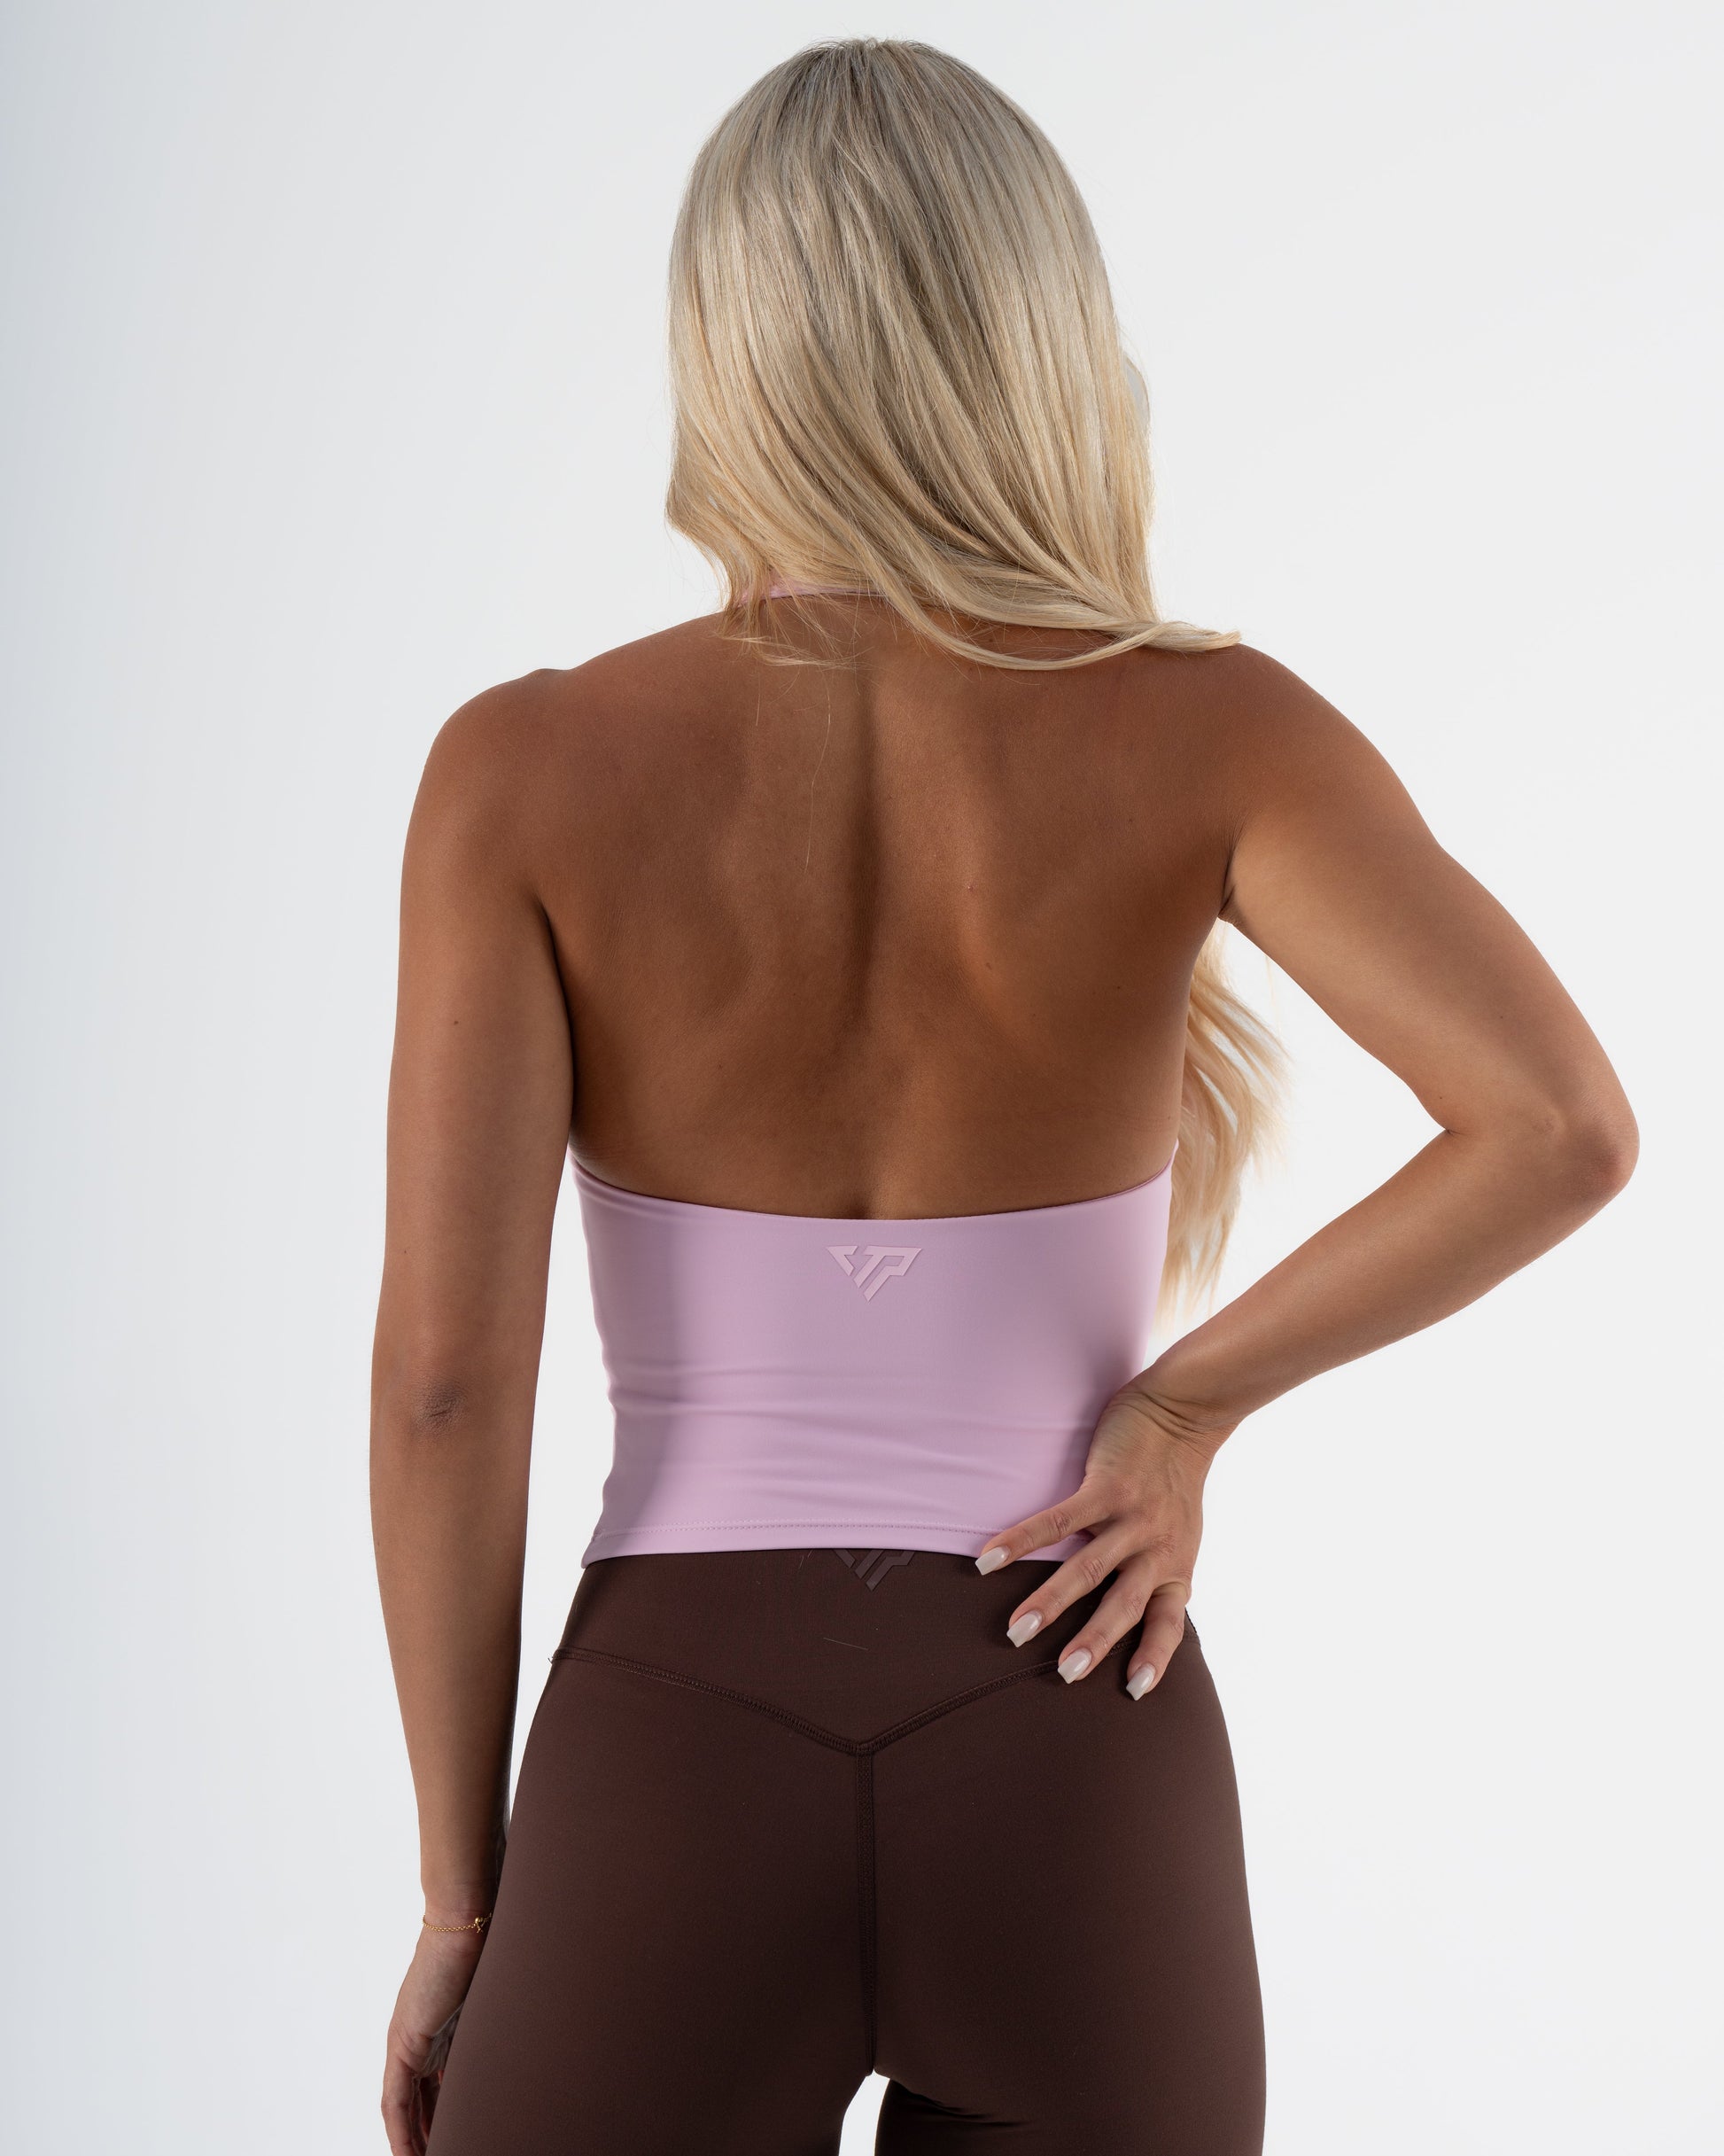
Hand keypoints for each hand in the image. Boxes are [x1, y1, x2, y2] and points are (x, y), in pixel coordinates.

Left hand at [381, 1918, 488, 2154]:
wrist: (468, 1919)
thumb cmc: (489, 1942)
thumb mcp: (493, 1994)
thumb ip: (498, 2020)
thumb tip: (534, 2028)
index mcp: (439, 2028)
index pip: (433, 2085)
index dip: (437, 2114)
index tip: (449, 2134)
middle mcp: (419, 2038)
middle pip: (418, 2101)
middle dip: (427, 2131)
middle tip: (438, 2153)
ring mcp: (408, 2040)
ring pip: (404, 2106)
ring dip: (414, 2137)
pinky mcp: (405, 2041)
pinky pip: (396, 2099)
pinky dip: (400, 2129)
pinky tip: (407, 2152)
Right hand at [975, 1381, 1232, 1696]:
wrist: (1184, 1412)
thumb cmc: (1175, 1475)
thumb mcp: (1180, 1532)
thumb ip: (1156, 1565)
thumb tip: (1125, 1600)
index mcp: (1175, 1565)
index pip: (1168, 1622)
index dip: (1154, 1657)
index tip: (1134, 1692)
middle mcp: (1156, 1549)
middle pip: (1123, 1605)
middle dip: (1093, 1642)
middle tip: (1064, 1674)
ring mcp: (1131, 1518)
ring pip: (1087, 1569)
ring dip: (1050, 1602)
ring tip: (1016, 1630)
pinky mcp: (1106, 1486)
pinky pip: (1058, 1521)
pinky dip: (1021, 1540)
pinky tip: (989, 1557)